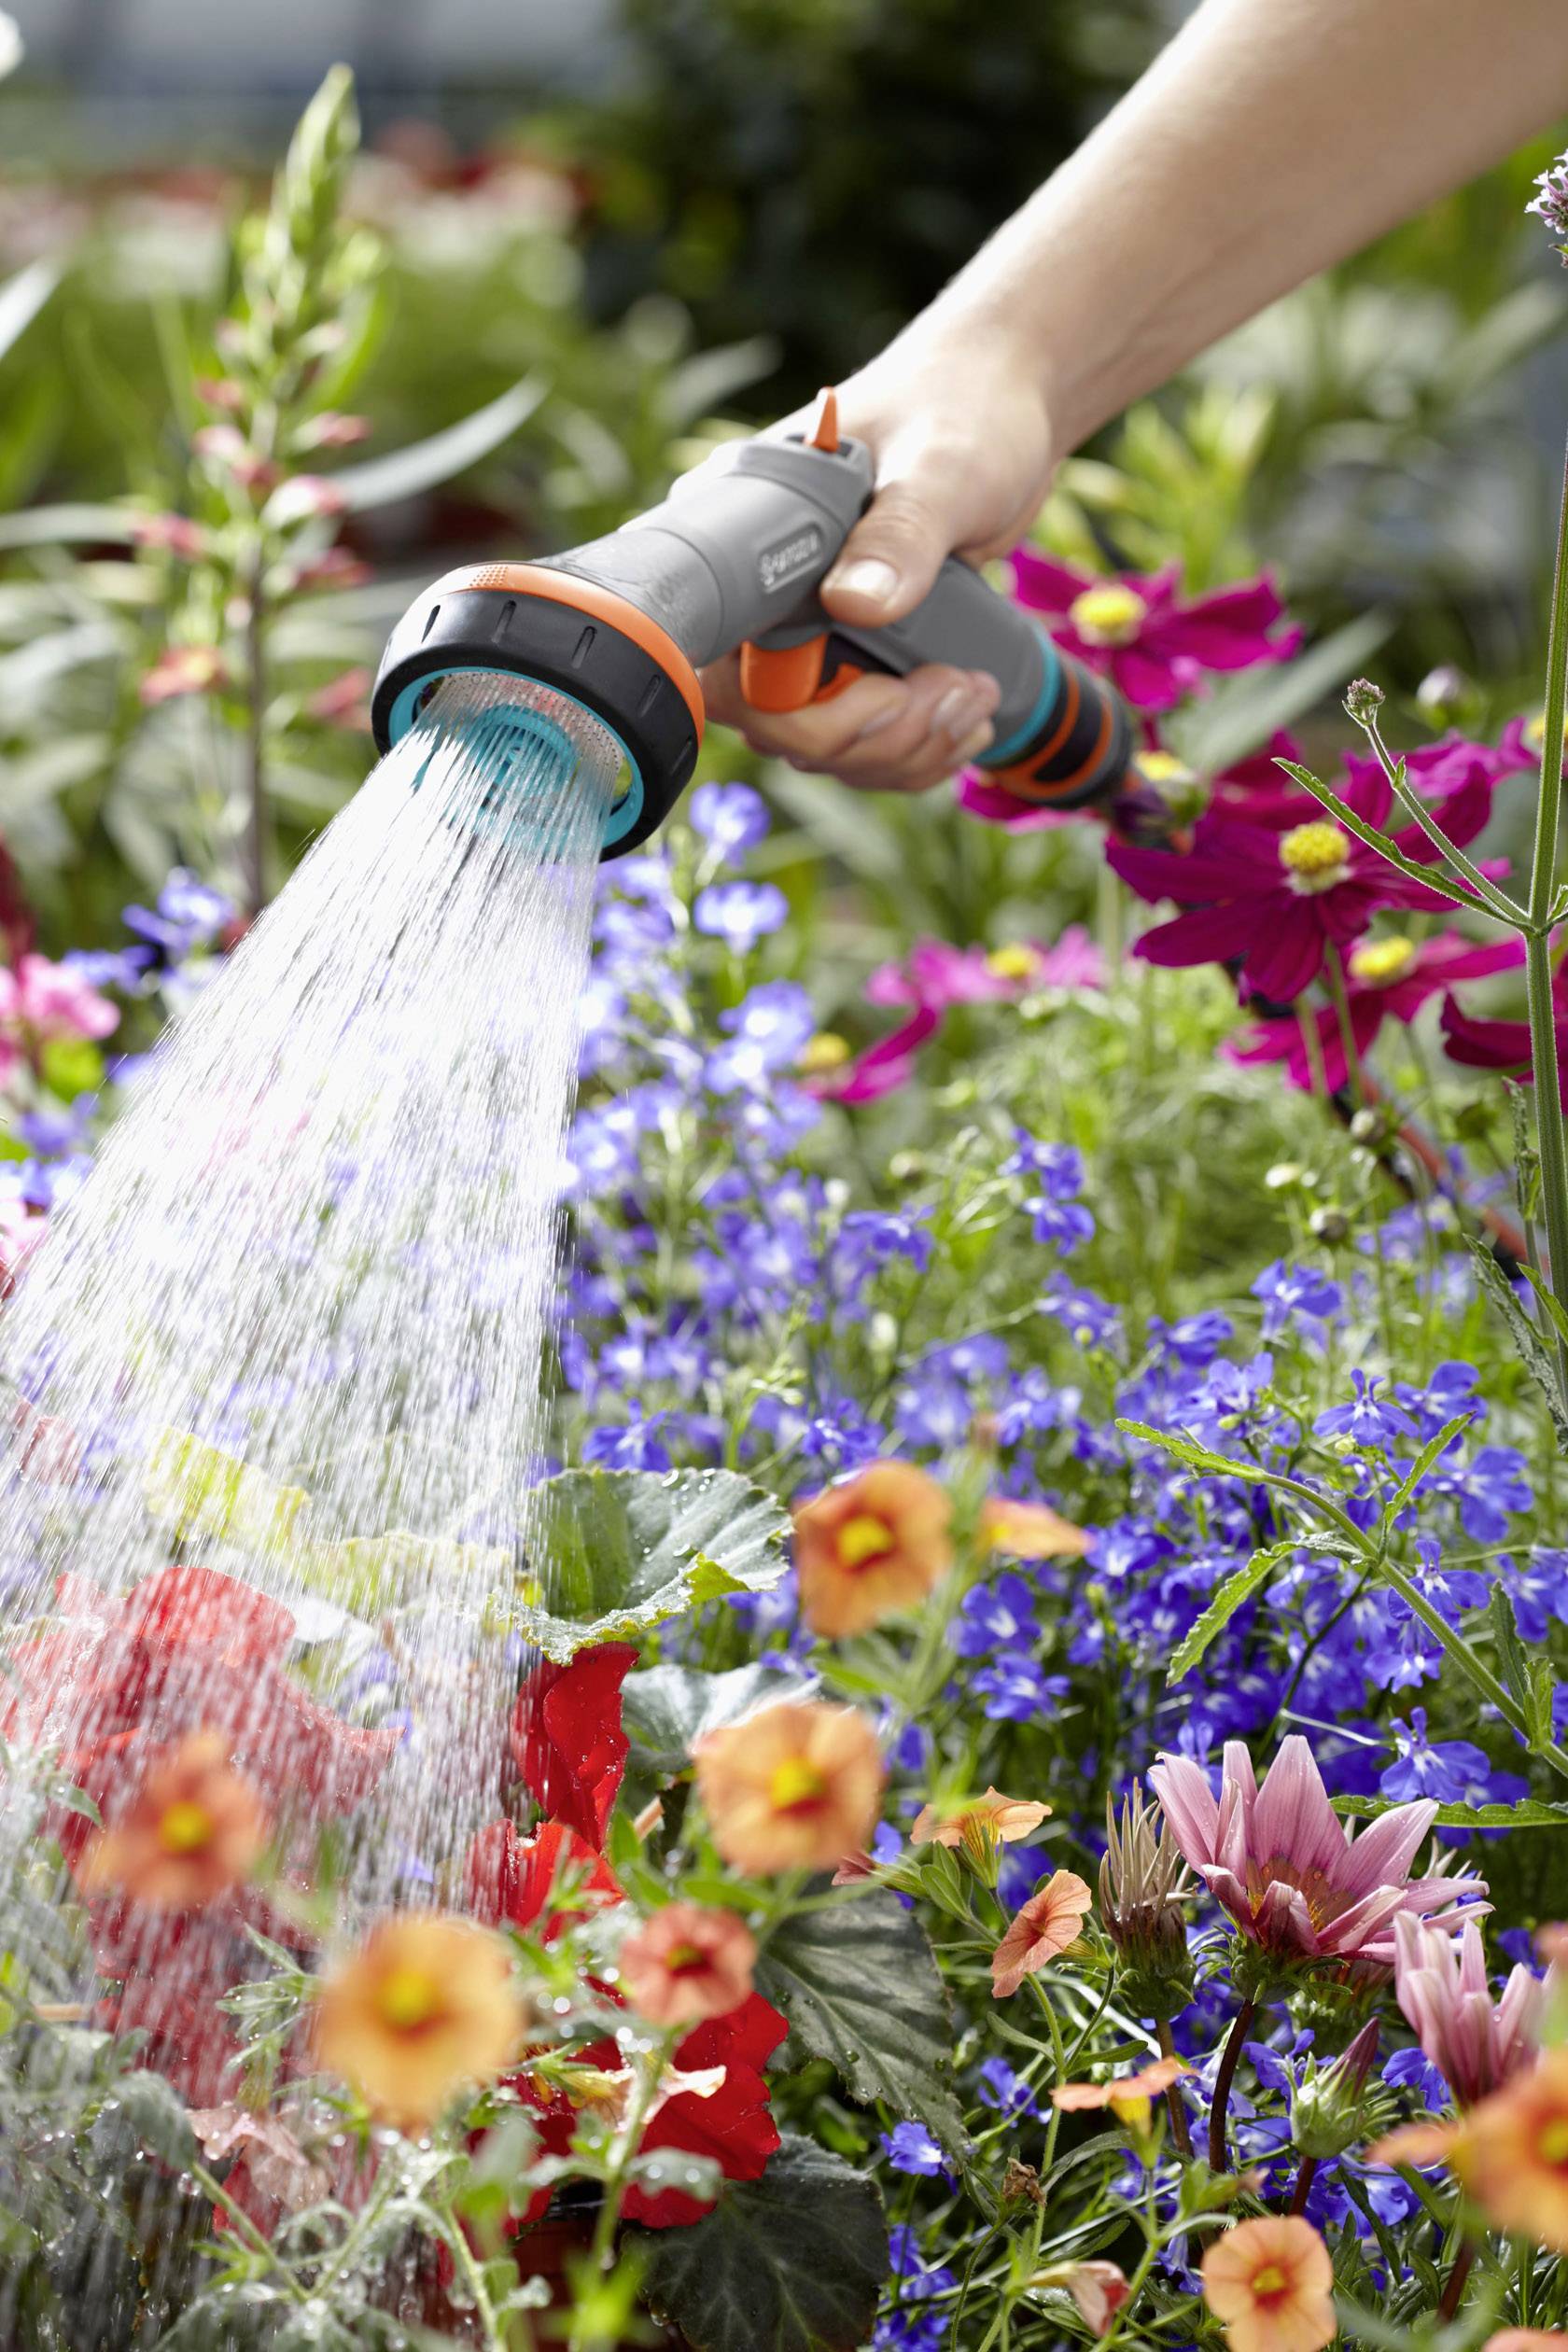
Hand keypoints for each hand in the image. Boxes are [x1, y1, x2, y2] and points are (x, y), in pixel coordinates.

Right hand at [699, 325, 1057, 792]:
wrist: (1008, 406)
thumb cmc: (964, 408)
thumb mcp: (938, 466)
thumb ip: (899, 533)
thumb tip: (853, 604)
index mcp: (744, 533)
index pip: (718, 662)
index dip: (791, 707)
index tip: (883, 691)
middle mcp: (759, 594)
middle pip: (773, 723)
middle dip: (871, 734)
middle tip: (954, 693)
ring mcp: (803, 633)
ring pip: (820, 746)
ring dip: (903, 750)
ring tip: (975, 698)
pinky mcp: (848, 657)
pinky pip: (858, 741)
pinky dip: (913, 751)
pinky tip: (964, 719)